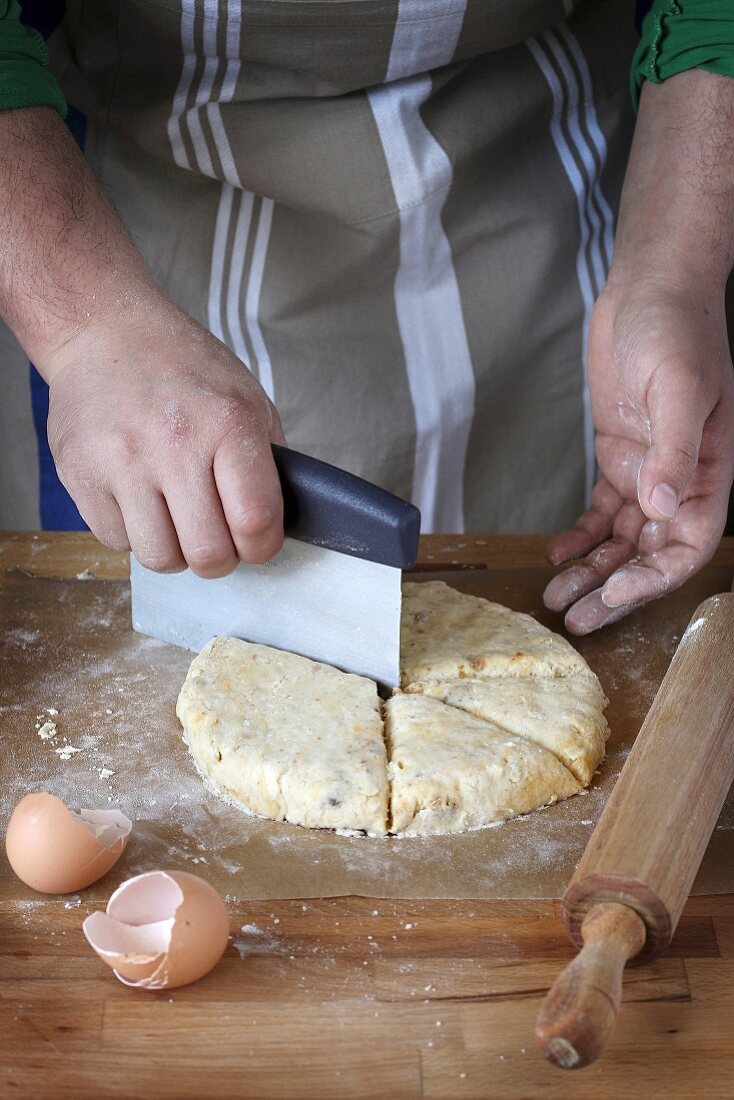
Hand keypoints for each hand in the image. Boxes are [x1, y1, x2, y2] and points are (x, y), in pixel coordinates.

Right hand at [46, 292, 285, 575]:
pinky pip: (116, 542)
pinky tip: (140, 500)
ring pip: (160, 558)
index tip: (258, 541)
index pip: (255, 521)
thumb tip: (277, 525)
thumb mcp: (247, 398)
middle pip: (208, 554)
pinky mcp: (80, 476)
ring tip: (177, 519)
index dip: (263, 546)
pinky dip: (134, 533)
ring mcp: (121, 462)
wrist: (104, 332)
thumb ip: (268, 462)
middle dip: (221, 557)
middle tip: (218, 536)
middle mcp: (173, 444)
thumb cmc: (184, 368)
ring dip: (176, 550)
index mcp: (226, 422)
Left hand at [544, 71, 733, 633]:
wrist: (650, 286)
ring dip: (590, 571)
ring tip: (556, 597)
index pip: (686, 545)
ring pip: (621, 539)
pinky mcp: (619, 456)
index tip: (611, 599)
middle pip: (648, 553)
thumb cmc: (677, 329)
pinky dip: (580, 536)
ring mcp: (647, 470)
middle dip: (612, 590)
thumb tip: (662, 511)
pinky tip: (556, 554)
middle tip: (574, 620)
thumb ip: (674, 453)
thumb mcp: (680, 389)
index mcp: (707, 473)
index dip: (651, 579)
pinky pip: (601, 511)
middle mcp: (679, 480)